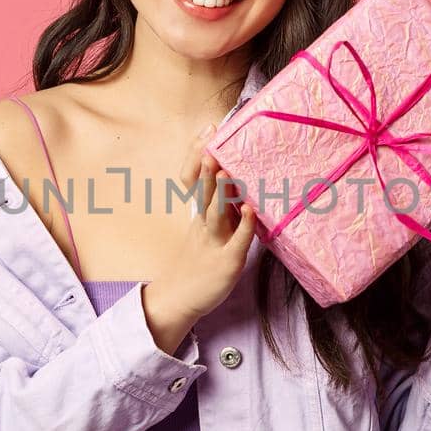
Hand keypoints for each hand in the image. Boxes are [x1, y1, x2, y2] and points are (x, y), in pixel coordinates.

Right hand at [144, 124, 257, 338]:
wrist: (179, 300)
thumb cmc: (198, 263)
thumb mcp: (203, 231)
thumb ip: (216, 208)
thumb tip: (237, 186)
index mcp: (199, 216)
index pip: (197, 180)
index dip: (200, 156)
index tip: (207, 130)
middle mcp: (204, 226)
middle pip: (203, 192)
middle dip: (207, 167)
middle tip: (210, 141)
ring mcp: (214, 243)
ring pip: (216, 214)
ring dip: (221, 192)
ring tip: (225, 170)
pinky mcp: (227, 263)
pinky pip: (236, 241)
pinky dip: (244, 225)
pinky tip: (251, 210)